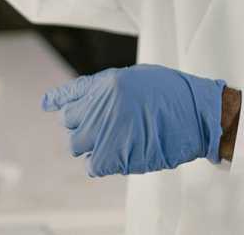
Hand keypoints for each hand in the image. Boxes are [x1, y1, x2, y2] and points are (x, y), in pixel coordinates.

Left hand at [41, 64, 225, 176]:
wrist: (197, 113)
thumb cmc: (174, 94)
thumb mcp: (138, 79)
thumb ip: (111, 89)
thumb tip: (94, 104)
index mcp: (106, 83)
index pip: (71, 93)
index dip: (57, 99)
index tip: (46, 104)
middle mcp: (100, 105)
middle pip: (70, 122)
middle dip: (82, 125)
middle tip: (102, 128)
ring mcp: (106, 130)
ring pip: (77, 145)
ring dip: (90, 145)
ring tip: (112, 142)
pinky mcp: (115, 155)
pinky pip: (93, 165)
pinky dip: (101, 164)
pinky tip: (117, 156)